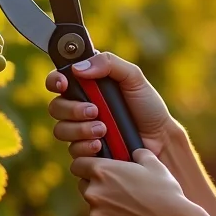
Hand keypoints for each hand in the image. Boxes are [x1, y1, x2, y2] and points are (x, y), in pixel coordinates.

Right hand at [45, 51, 178, 157]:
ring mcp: (82, 130)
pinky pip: (72, 151)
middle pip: (56, 107)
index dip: (55, 81)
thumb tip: (79, 68)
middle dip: (72, 110)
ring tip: (103, 130)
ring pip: (61, 130)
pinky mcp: (86, 152)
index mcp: (88, 86)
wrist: (160, 139)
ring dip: (80, 129)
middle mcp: (80, 107)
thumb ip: (109, 64)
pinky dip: (85, 147)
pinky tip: (100, 146)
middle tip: (95, 111)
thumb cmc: (148, 106)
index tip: (63, 84)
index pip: (59, 80)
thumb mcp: (134, 77)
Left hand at [71, 148, 200, 215]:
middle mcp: (93, 192)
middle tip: (118, 189)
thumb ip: (138, 153)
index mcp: (102, 171)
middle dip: (96, 185)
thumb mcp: (154, 164)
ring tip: (130, 208)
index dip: (86, 165)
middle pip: (84, 185)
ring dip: (106, 206)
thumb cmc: (165, 192)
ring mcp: (96, 215)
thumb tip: (134, 152)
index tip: (95, 168)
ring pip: (95, 207)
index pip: (78, 164)